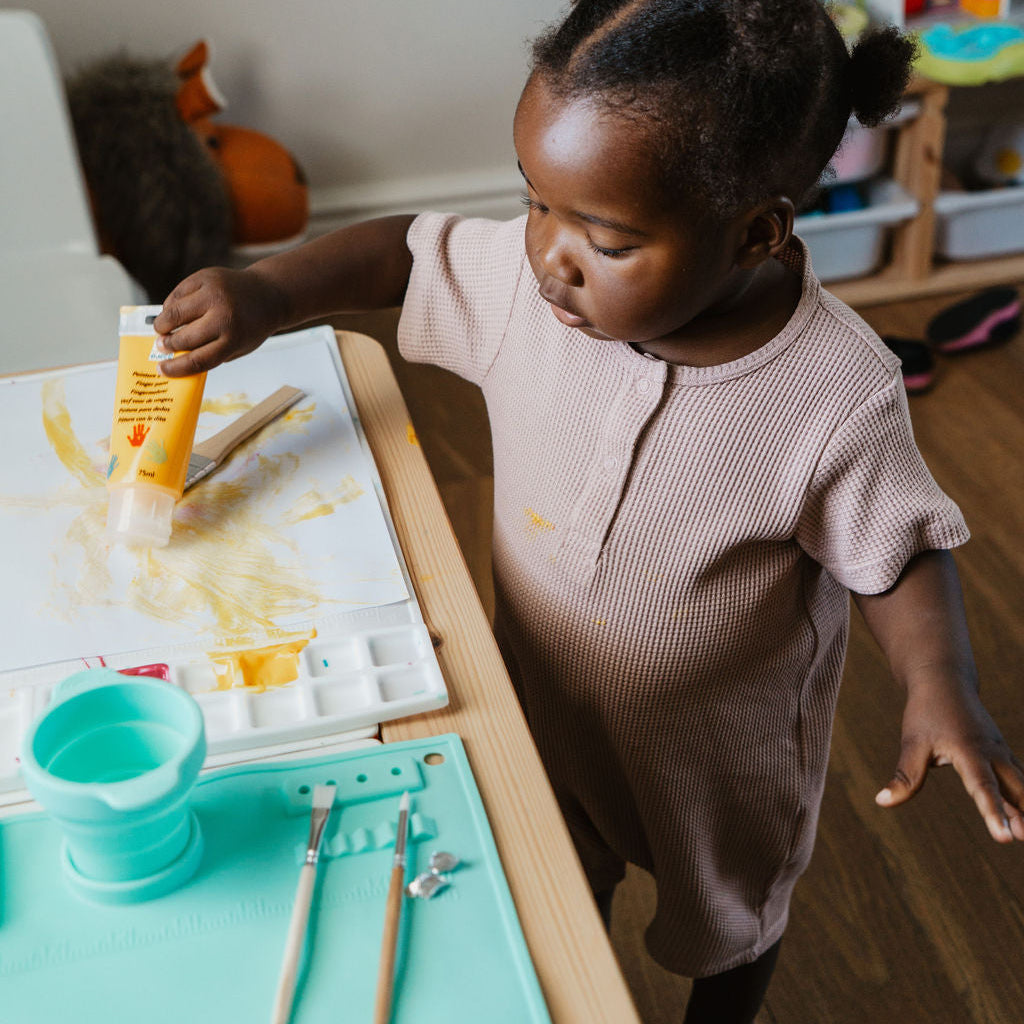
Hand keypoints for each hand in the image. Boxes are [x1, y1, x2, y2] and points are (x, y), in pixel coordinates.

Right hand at [152, 266, 288, 376]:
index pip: (198, 360)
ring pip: (174, 312)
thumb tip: (175, 358)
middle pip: (184, 337)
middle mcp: (223, 316)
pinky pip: (178, 293)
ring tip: (162, 329)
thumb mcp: (238, 346)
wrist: (267, 294)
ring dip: (163, 323)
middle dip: (167, 344)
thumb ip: (211, 353)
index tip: (162, 370)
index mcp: (234, 339)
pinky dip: (171, 304)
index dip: (176, 368)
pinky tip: (172, 311)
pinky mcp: (205, 277)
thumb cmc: (250, 325)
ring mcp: (213, 294)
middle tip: (161, 346)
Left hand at [876, 679, 1023, 842]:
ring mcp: (1000, 752)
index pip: (982, 787)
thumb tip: (881, 801)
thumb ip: (905, 776)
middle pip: (1011, 788)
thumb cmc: (926, 712)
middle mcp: (991, 752)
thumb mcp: (912, 742)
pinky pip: (1017, 778)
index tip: (1004, 837)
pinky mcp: (1001, 753)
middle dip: (1022, 814)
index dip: (993, 812)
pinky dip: (1023, 797)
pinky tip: (1022, 817)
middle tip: (1022, 837)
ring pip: (1020, 784)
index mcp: (969, 750)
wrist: (945, 680)